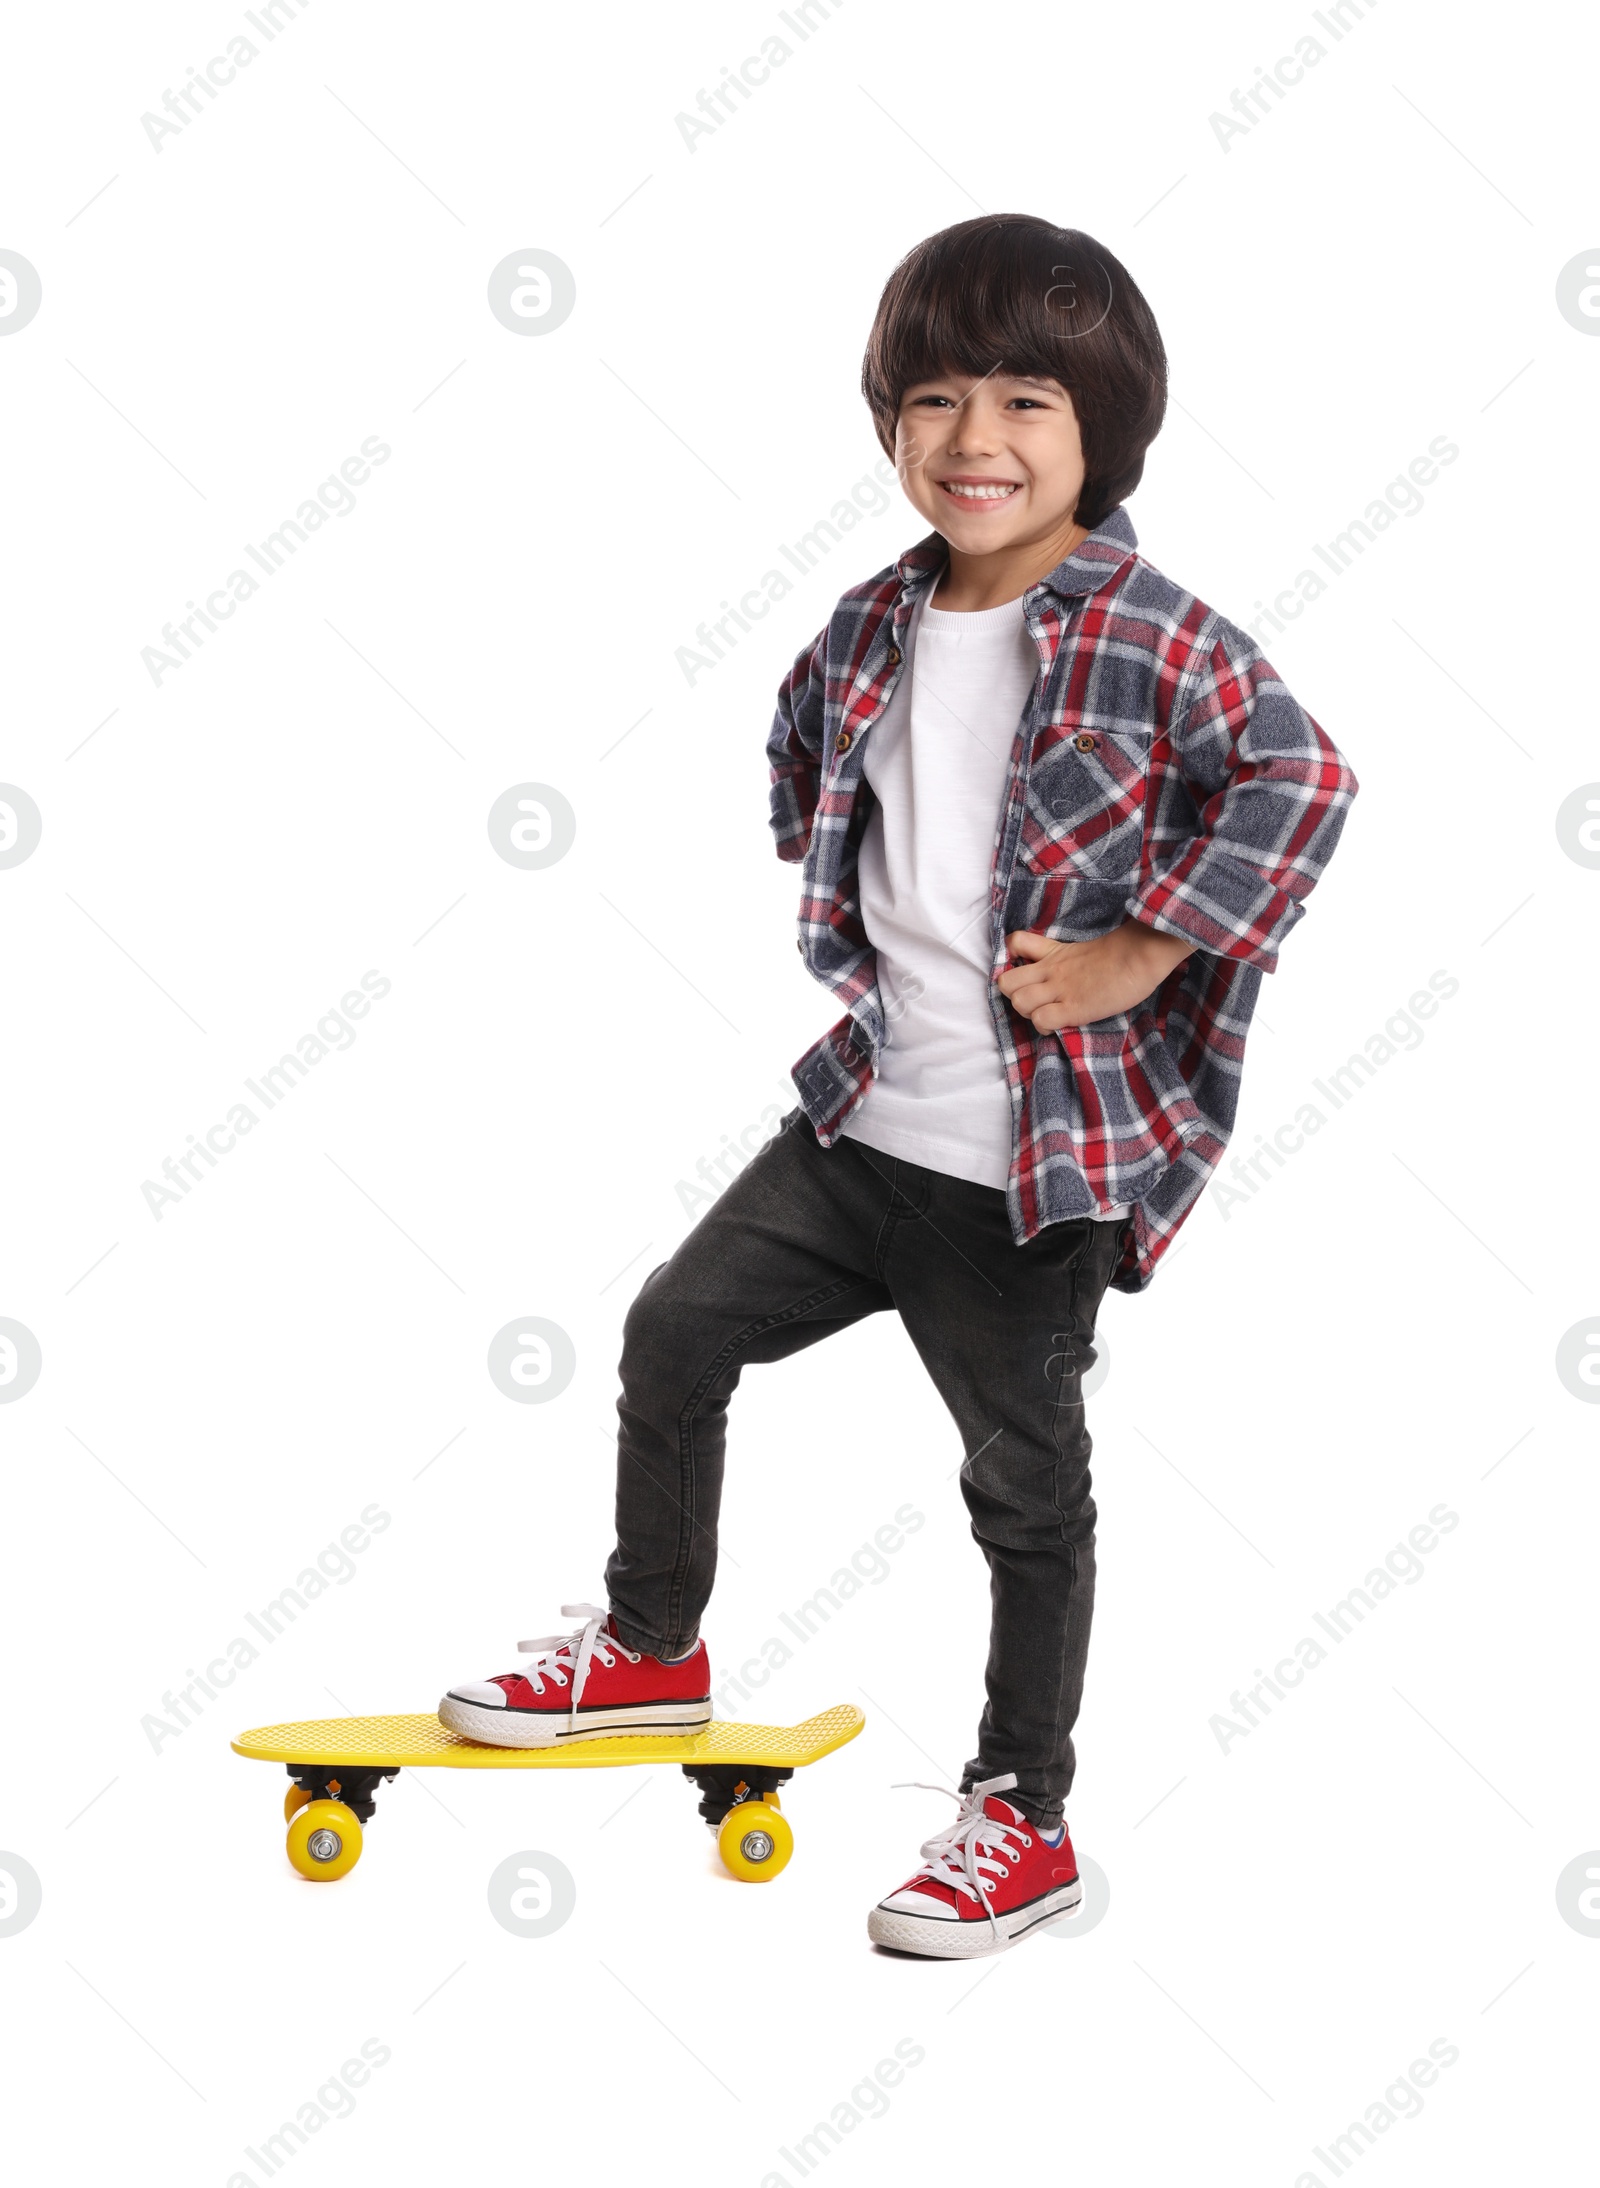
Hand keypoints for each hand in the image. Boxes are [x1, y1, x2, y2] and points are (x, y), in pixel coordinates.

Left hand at [997, 921, 1193, 1032]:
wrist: (1140, 956)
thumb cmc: (1120, 955)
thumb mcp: (1081, 950)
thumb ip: (1064, 958)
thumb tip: (1056, 974)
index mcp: (1053, 953)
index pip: (1014, 944)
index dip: (1011, 961)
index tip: (1022, 972)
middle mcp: (1050, 970)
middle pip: (1006, 982)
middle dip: (1013, 995)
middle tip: (1032, 1001)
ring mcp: (1061, 989)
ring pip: (1020, 1002)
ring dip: (1028, 1013)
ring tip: (1045, 1014)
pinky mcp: (1074, 1008)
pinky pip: (1041, 1019)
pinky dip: (1044, 1026)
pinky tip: (1057, 1024)